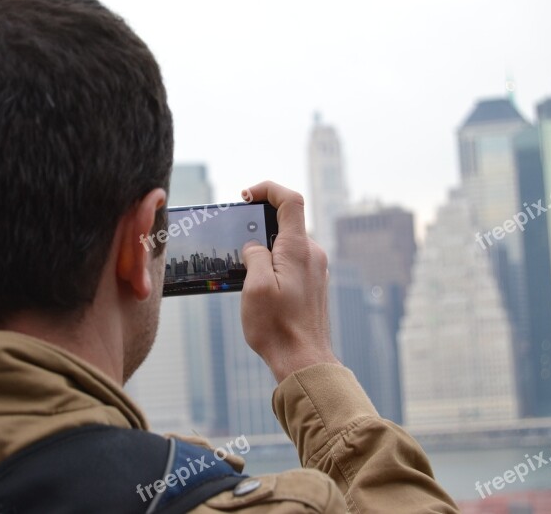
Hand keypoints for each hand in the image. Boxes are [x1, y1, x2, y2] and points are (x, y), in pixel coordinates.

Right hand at [240, 181, 339, 382]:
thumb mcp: (255, 286)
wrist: (303, 361)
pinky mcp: (313, 284)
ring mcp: (315, 270)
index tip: (246, 196)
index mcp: (298, 249)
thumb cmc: (278, 327)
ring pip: (287, 245)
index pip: (290, 200)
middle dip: (258, 223)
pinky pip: (291, 262)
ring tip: (242, 268)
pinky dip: (273, 262)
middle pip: (286, 222)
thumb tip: (253, 246)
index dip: (268, 189)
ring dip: (264, 247)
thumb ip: (254, 256)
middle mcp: (312, 254)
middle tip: (235, 238)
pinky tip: (257, 284)